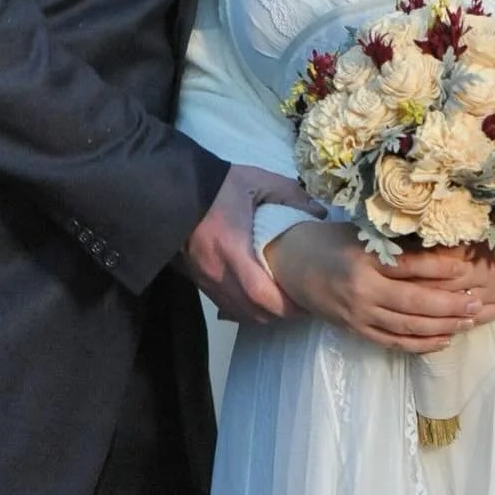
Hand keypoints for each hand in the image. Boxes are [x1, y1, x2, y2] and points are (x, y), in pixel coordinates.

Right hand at [182, 164, 322, 325]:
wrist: (175, 190)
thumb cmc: (218, 186)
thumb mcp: (255, 181)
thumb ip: (288, 194)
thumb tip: (319, 212)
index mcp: (232, 248)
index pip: (261, 293)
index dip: (286, 305)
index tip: (308, 302)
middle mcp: (217, 271)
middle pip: (253, 311)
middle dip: (280, 313)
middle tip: (302, 304)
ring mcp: (206, 279)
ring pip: (240, 312)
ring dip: (263, 313)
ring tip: (283, 302)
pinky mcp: (199, 280)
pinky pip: (227, 305)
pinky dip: (246, 308)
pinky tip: (258, 297)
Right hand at [263, 223, 481, 354]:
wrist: (291, 266)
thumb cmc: (331, 242)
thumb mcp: (360, 234)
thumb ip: (394, 244)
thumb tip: (439, 245)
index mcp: (363, 259)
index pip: (408, 266)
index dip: (439, 268)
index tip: (466, 269)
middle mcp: (362, 290)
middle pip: (413, 302)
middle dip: (449, 305)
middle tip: (476, 302)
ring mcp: (359, 315)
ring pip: (407, 326)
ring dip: (441, 326)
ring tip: (468, 321)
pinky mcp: (357, 331)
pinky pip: (393, 342)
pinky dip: (420, 344)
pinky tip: (443, 340)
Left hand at [385, 225, 494, 324]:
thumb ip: (465, 217)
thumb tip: (429, 207)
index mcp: (478, 250)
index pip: (438, 259)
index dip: (413, 261)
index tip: (389, 258)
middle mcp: (481, 276)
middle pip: (439, 286)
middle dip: (411, 288)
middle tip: (384, 286)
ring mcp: (489, 297)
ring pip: (452, 307)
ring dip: (426, 309)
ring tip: (397, 308)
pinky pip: (469, 322)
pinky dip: (448, 324)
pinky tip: (428, 325)